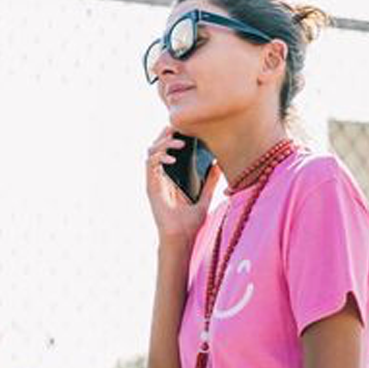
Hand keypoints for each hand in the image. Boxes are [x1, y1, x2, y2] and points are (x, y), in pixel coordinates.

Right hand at [144, 124, 220, 244]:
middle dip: (167, 134)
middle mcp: (161, 177)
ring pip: (151, 152)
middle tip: (179, 128)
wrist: (181, 239)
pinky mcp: (151, 187)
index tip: (186, 129)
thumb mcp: (204, 198)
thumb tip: (218, 164)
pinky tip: (172, 159)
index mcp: (171, 177)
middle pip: (158, 146)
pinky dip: (160, 158)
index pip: (169, 150)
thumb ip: (209, 182)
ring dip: (163, 144)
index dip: (173, 136)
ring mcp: (155, 181)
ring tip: (178, 143)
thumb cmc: (190, 224)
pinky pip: (150, 165)